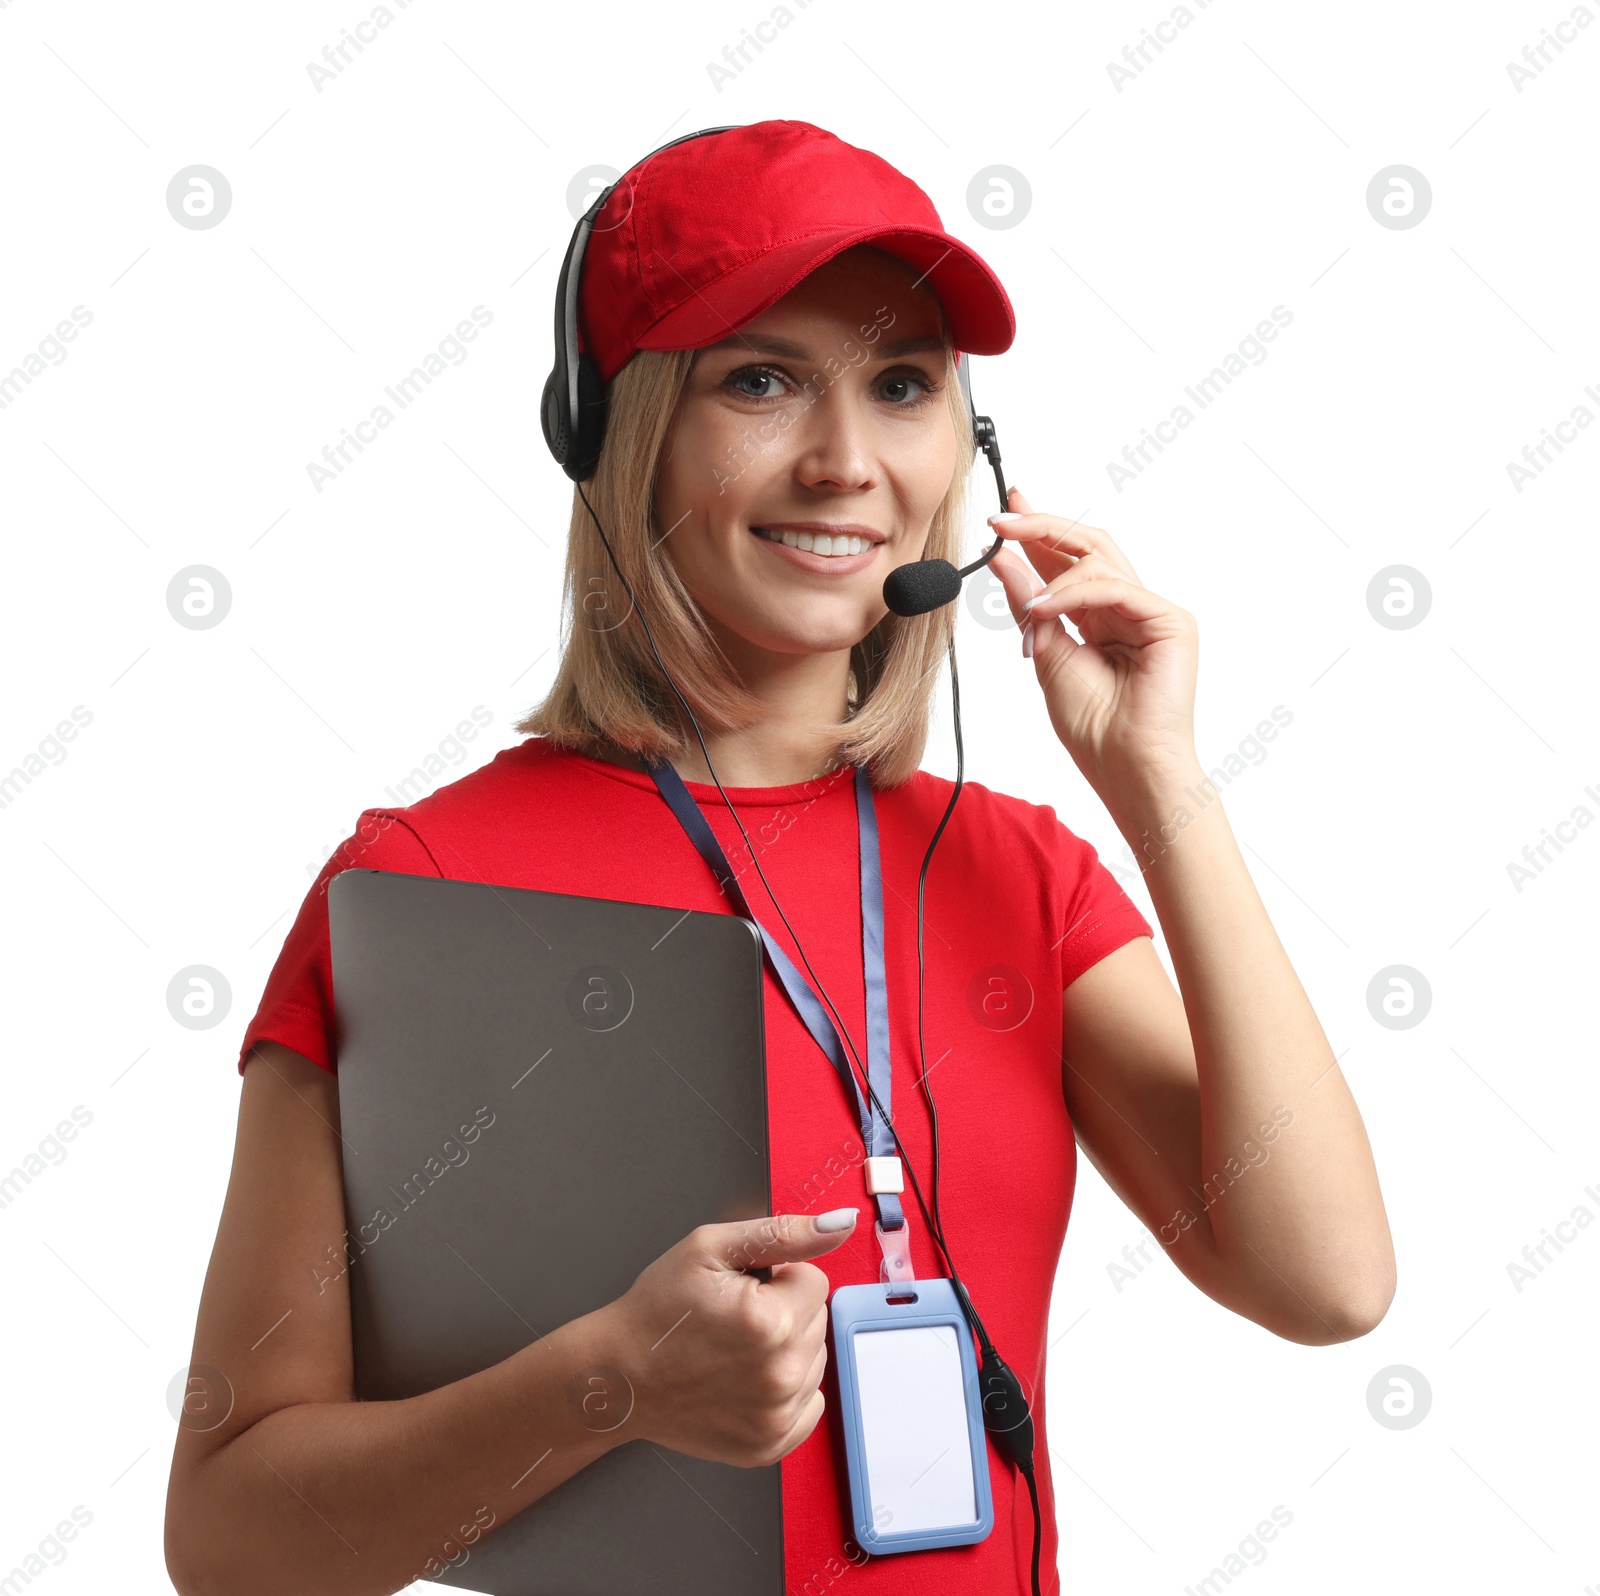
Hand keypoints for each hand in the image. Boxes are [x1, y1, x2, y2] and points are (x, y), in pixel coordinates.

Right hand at [595, 1209, 857, 1466]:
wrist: (619, 1376)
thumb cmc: (658, 1310)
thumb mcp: (711, 1248)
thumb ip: (784, 1233)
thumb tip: (841, 1223)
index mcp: (770, 1322)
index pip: (814, 1280)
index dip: (777, 1277)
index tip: (740, 1290)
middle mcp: (780, 1374)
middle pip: (817, 1319)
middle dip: (783, 1311)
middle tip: (732, 1319)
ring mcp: (776, 1416)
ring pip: (814, 1359)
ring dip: (785, 1348)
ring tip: (733, 1349)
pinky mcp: (770, 1444)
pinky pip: (809, 1403)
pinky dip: (785, 1389)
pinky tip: (745, 1380)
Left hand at [986, 487, 1199, 792]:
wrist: (1127, 767)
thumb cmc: (1095, 728)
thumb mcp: (1045, 655)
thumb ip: (1028, 606)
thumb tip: (1001, 560)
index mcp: (1101, 619)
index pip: (1067, 564)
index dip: (1037, 534)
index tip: (1003, 514)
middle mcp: (1128, 610)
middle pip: (1088, 548)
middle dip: (1043, 526)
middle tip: (1004, 515)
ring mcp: (1152, 613)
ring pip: (1100, 561)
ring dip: (1050, 567)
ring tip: (1021, 589)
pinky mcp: (1171, 621)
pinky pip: (1116, 588)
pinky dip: (1074, 593)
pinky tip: (1044, 607)